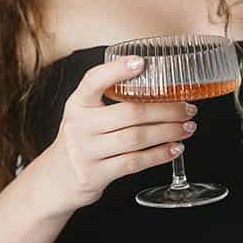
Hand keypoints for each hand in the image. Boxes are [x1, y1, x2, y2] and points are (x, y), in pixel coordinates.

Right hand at [34, 56, 195, 215]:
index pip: (93, 81)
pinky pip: (134, 163)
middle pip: (129, 113)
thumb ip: (107, 100)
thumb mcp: (83, 115)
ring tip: (187, 127)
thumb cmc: (80, 142)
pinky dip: (159, 155)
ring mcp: (86, 152)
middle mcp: (79, 126)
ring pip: (136, 138)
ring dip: (168, 132)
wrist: (55, 180)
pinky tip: (175, 148)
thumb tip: (154, 83)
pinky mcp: (95, 175)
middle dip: (166, 110)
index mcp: (77, 105)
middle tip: (187, 107)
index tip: (141, 62)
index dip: (116, 70)